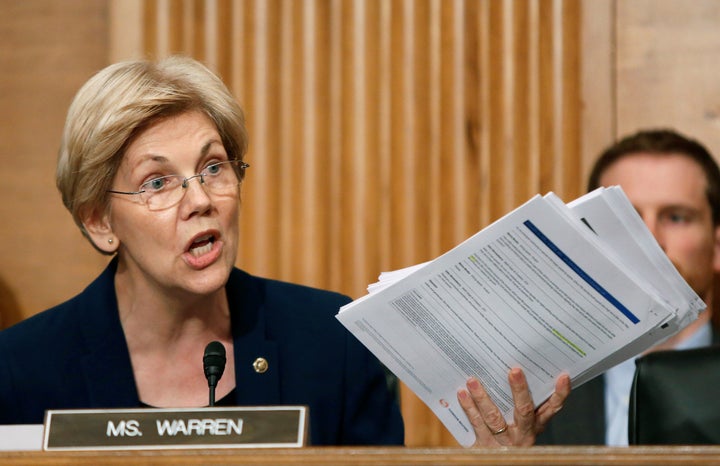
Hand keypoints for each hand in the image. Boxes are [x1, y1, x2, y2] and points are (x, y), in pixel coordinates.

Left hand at [456, 367, 570, 446]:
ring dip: (482, 397)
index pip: (552, 408)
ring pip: (494, 417)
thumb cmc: (509, 435)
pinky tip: (462, 393)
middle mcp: (523, 434)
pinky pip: (476, 424)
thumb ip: (520, 403)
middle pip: (524, 411)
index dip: (559, 394)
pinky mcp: (485, 446)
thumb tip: (512, 370)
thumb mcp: (520, 423)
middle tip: (514, 370)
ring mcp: (504, 441)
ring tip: (473, 379)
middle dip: (520, 390)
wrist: (497, 461)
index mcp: (536, 425)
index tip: (563, 376)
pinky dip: (468, 407)